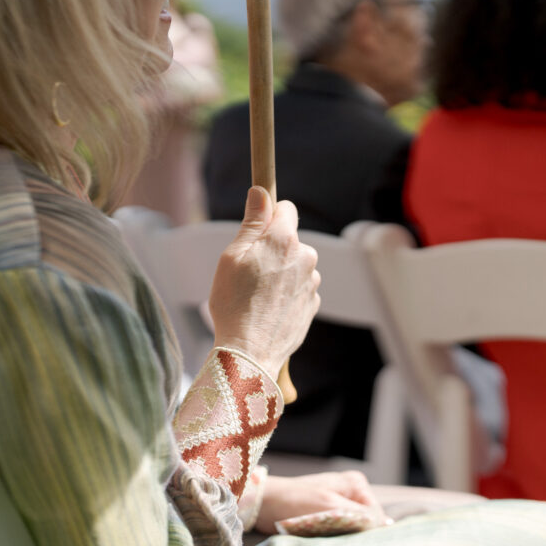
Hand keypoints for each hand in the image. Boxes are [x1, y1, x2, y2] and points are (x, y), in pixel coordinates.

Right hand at [209, 187, 320, 378]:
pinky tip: (268, 309)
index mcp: (284, 240)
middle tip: (248, 271)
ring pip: (295, 265)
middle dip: (273, 248)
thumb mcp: (232, 256)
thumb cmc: (234, 304)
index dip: (268, 215)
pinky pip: (299, 289)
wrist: (250, 353)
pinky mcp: (313, 304)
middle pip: (290, 239)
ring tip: (257, 295)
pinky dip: (286, 294)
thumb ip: (252, 222)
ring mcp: (312, 282)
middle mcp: (306, 257)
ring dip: (281, 273)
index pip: (285, 208)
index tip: (256, 227)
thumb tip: (261, 192)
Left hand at [254, 471, 387, 534]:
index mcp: (357, 484)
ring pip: (354, 529)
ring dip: (346, 540)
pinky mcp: (328, 516)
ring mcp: (340, 504)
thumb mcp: (330, 508)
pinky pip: (341, 531)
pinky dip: (337, 540)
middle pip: (366, 523)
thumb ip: (359, 516)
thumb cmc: (294, 502)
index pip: (377, 516)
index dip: (370, 534)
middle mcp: (352, 492)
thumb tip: (387, 526)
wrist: (263, 503)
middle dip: (358, 537)